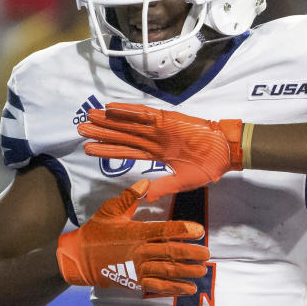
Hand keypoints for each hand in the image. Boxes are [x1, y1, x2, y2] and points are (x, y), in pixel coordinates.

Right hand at [56, 180, 208, 294]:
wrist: (79, 258)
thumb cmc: (96, 231)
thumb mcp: (110, 210)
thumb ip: (130, 197)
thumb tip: (146, 182)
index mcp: (137, 232)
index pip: (164, 231)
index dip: (183, 231)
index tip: (199, 231)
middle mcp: (140, 251)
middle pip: (170, 253)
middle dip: (191, 254)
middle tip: (207, 254)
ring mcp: (138, 268)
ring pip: (167, 271)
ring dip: (187, 272)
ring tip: (202, 271)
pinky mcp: (135, 281)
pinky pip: (158, 286)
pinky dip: (174, 288)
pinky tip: (188, 288)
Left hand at [78, 103, 243, 200]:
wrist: (226, 153)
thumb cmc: (207, 166)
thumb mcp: (181, 182)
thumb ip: (161, 187)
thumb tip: (142, 198)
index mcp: (156, 154)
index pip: (126, 151)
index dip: (107, 149)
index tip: (88, 148)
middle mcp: (154, 139)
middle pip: (122, 135)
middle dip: (101, 132)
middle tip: (80, 128)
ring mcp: (160, 128)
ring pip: (128, 123)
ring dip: (109, 119)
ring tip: (89, 116)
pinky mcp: (168, 119)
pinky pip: (144, 114)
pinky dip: (128, 110)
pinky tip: (111, 108)